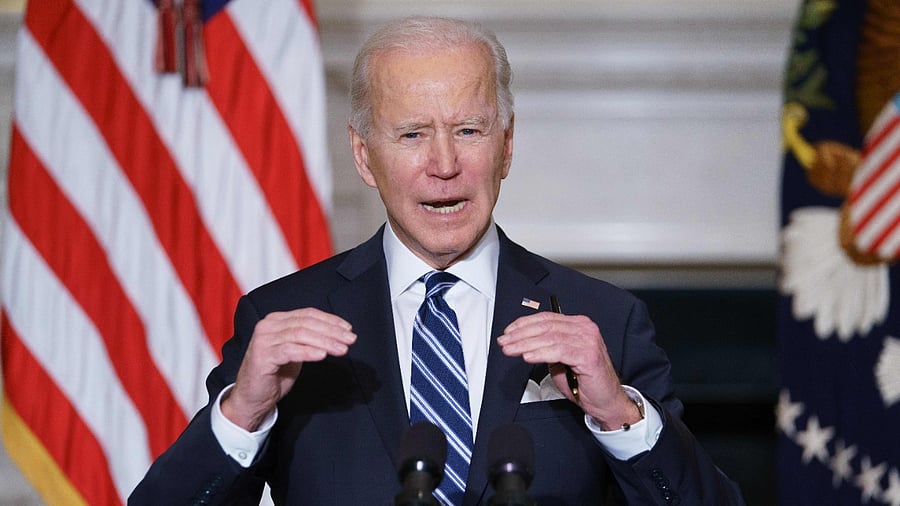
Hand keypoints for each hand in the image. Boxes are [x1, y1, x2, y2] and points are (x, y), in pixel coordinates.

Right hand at [221, 307, 355, 430]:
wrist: (252, 397)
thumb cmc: (275, 374)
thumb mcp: (295, 351)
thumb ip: (309, 338)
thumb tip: (337, 333)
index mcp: (276, 320)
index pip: (308, 314)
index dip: (330, 320)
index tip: (348, 329)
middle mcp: (268, 326)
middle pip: (306, 323)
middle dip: (331, 331)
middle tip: (350, 340)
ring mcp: (263, 340)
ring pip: (300, 334)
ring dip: (324, 341)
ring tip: (341, 349)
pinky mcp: (262, 356)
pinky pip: (290, 350)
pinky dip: (308, 351)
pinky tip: (323, 355)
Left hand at [497, 312, 640, 430]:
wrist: (606, 401)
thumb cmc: (585, 382)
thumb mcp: (560, 360)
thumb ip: (547, 347)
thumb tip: (524, 342)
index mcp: (578, 325)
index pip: (546, 318)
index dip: (524, 324)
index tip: (508, 332)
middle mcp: (584, 328)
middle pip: (546, 326)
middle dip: (521, 334)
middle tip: (505, 342)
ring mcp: (588, 340)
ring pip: (549, 337)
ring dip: (526, 344)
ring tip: (511, 350)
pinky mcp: (588, 354)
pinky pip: (559, 351)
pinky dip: (540, 353)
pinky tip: (528, 356)